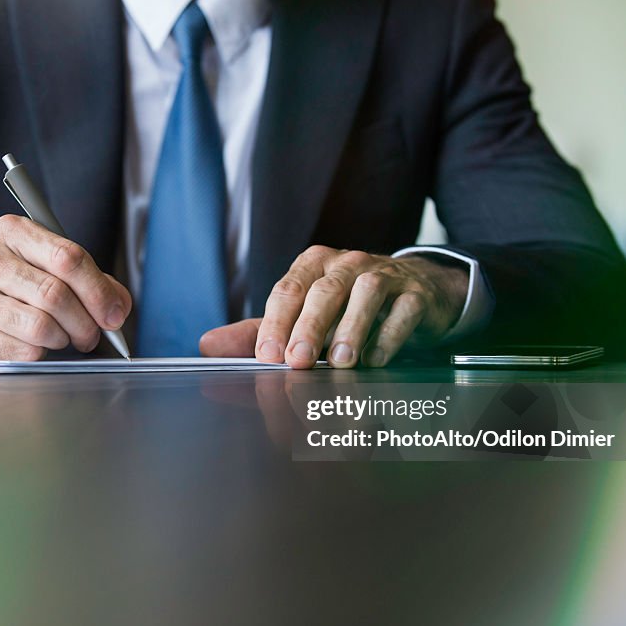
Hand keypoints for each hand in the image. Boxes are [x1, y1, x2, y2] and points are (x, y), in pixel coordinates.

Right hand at [0, 215, 131, 359]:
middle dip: (86, 323)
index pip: (68, 257)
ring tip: (61, 338)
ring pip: (42, 326)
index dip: (99, 290)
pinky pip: (24, 350)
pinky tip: (32, 345)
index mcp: (11, 231)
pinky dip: (40, 353)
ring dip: (63, 340)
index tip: (114, 313)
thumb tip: (118, 305)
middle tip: (91, 336)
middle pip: (57, 295)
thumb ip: (81, 277)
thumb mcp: (33, 262)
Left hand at [200, 246, 467, 368]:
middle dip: (308, 326)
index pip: (288, 290)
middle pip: (324, 289)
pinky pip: (403, 309)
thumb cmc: (350, 307)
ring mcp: (385, 274)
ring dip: (351, 328)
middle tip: (297, 361)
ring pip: (366, 293)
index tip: (267, 356)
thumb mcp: (303, 316)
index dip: (275, 323)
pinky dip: (389, 335)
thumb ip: (257, 332)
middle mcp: (347, 263)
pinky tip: (375, 360)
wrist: (418, 292)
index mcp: (313, 265)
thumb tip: (207, 346)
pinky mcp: (416, 293)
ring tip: (340, 362)